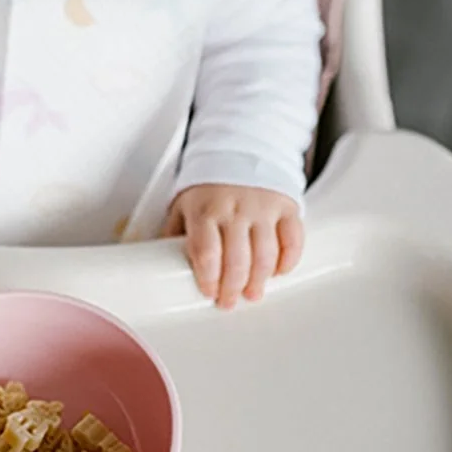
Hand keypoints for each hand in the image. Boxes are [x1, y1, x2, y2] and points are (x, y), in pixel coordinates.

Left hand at [163, 184, 303, 308]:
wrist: (240, 150)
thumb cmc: (209, 187)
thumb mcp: (183, 206)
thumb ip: (174, 235)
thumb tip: (157, 265)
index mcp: (205, 210)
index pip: (206, 251)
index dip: (208, 278)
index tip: (208, 292)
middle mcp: (235, 209)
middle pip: (236, 259)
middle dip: (232, 288)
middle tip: (228, 301)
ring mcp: (262, 207)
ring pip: (266, 254)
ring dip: (259, 280)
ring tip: (251, 293)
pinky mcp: (286, 207)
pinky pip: (293, 239)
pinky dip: (288, 260)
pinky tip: (278, 272)